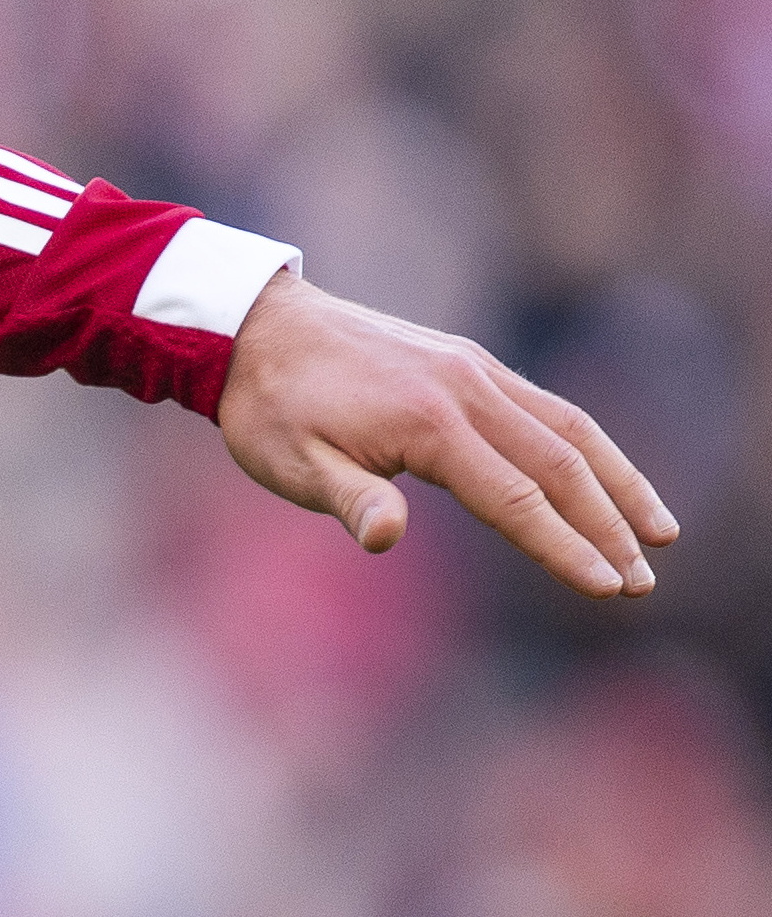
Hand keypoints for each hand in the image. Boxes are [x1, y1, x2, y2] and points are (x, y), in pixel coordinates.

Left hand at [218, 270, 676, 596]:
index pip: (516, 499)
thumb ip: (348, 499)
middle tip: (643, 583)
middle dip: (608, 527)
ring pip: (570, 430)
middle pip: (561, 465)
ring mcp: (476, 370)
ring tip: (659, 535)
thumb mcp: (290, 463)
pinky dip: (588, 445)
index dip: (564, 548)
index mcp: (429, 423)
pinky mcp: (471, 363)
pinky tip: (606, 476)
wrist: (256, 327)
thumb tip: (385, 539)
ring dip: (619, 484)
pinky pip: (548, 408)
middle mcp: (469, 389)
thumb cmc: (269, 408)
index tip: (607, 589)